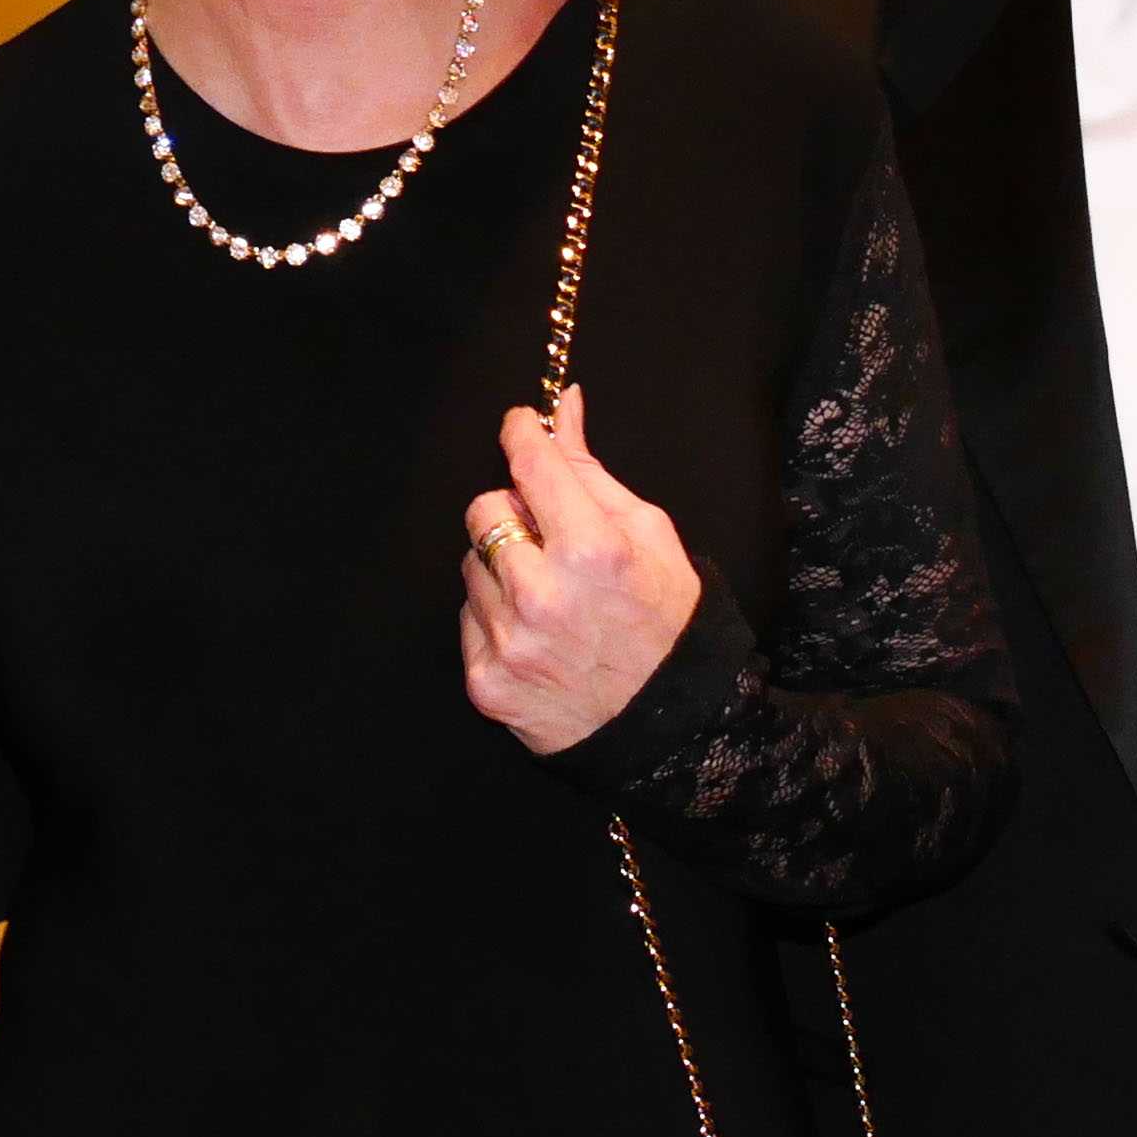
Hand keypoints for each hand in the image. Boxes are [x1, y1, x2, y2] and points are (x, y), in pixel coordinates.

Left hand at [460, 389, 702, 756]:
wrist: (667, 727)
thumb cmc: (667, 622)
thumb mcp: (651, 536)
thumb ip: (593, 473)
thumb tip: (561, 409)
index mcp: (593, 550)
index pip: (531, 465)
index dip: (521, 433)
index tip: (519, 424)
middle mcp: (544, 594)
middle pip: (485, 510)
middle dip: (512, 511)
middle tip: (545, 534)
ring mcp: (510, 641)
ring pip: (472, 566)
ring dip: (503, 569)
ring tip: (548, 596)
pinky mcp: (487, 681)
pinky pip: (468, 620)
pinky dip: (495, 619)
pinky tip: (535, 634)